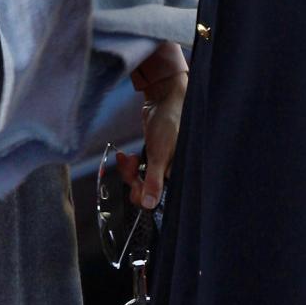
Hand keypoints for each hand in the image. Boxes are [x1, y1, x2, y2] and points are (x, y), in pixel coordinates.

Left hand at [118, 43, 187, 210]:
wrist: (164, 99)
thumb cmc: (169, 124)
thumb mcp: (160, 155)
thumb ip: (154, 181)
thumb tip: (149, 205)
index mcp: (179, 176)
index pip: (159, 199)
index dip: (143, 195)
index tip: (135, 185)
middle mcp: (172, 175)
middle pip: (146, 192)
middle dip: (133, 179)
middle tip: (128, 164)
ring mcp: (161, 168)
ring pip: (139, 182)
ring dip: (129, 172)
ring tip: (126, 157)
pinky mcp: (153, 160)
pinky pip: (137, 171)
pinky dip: (129, 165)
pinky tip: (126, 155)